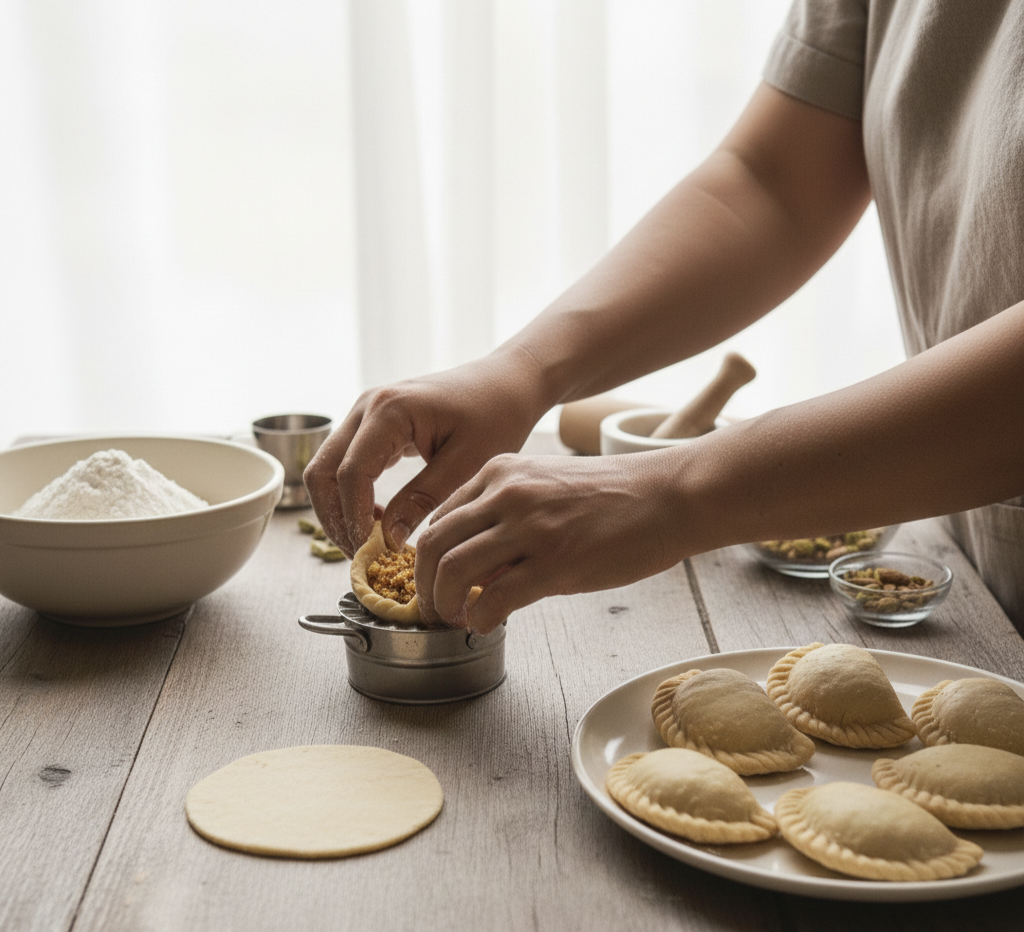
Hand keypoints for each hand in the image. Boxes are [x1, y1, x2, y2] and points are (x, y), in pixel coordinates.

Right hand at [303, 349, 546, 556]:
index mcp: (389, 410)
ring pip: (326, 469)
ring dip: (339, 508)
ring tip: (371, 542)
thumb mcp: (467, 462)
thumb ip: (423, 498)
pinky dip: (352, 495)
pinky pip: (345, 463)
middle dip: (335, 518)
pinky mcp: (372, 424)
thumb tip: (388, 538)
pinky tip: (380, 519)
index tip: (374, 552)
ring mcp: (365, 413)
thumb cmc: (497, 415)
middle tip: (362, 555)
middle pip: (321, 471)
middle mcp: (366, 406)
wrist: (507, 383)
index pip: (350, 474)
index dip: (355, 519)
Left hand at [413, 449, 688, 632]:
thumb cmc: (614, 496)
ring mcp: (530, 527)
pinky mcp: (555, 563)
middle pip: (433, 544)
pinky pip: (494, 598)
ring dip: (444, 604)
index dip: (427, 557)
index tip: (433, 582)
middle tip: (433, 609)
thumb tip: (477, 568)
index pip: (439, 517)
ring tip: (456, 619)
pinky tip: (486, 624)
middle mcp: (507, 494)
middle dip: (423, 586)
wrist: (668, 496)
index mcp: (500, 472)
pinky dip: (479, 618)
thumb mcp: (546, 487)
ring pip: (452, 570)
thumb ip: (505, 518)